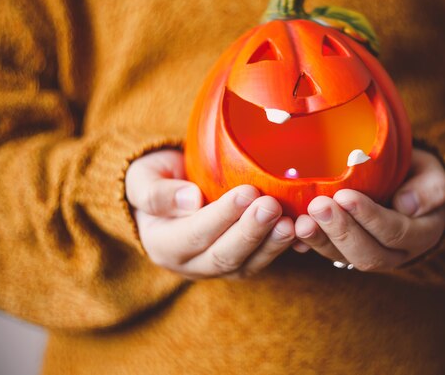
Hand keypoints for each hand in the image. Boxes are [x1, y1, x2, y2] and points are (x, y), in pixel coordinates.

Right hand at [125, 149, 294, 279]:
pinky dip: (282, 249)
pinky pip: (261, 261)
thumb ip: (157, 192)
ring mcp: (217, 267)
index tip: (247, 192)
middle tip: (272, 206)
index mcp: (163, 244)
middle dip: (251, 231)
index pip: (194, 234)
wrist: (168, 192)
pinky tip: (302, 234)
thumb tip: (190, 200)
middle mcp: (190, 264)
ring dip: (271, 245)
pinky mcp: (240, 261)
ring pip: (247, 264)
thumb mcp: (143, 179)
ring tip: (291, 224)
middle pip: (224, 255)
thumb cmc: (155, 180)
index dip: (222, 216)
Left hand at [292, 149, 444, 272]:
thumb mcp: (433, 175)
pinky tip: (292, 231)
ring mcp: (370, 255)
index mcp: (421, 234)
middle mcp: (396, 254)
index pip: (394, 232)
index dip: (369, 217)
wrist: (410, 189)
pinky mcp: (347, 252)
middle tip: (318, 206)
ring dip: (320, 240)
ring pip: (344, 259)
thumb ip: (429, 188)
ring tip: (300, 221)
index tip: (345, 196)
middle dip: (340, 230)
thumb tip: (406, 204)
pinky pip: (329, 254)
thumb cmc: (419, 176)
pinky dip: (310, 244)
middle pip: (367, 253)